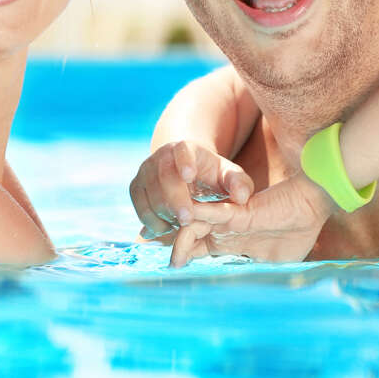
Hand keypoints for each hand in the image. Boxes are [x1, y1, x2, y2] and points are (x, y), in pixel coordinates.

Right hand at [130, 141, 254, 242]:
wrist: (186, 172)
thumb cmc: (212, 175)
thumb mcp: (229, 176)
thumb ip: (239, 184)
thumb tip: (242, 196)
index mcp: (185, 149)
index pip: (182, 151)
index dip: (184, 161)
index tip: (189, 175)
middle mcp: (160, 157)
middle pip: (162, 177)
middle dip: (174, 200)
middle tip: (187, 220)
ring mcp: (145, 172)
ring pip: (149, 194)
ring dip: (164, 213)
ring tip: (181, 226)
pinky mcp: (136, 188)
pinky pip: (139, 207)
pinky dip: (152, 221)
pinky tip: (167, 229)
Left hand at [168, 171, 333, 266]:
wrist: (312, 205)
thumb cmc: (296, 231)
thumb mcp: (275, 264)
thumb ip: (258, 276)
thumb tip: (249, 303)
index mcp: (228, 241)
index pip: (197, 251)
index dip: (181, 261)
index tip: (168, 278)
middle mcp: (222, 228)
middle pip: (187, 238)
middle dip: (170, 252)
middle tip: (160, 269)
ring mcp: (227, 219)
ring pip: (192, 225)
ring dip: (179, 243)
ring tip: (171, 263)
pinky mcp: (237, 211)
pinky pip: (211, 214)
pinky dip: (196, 224)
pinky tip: (183, 239)